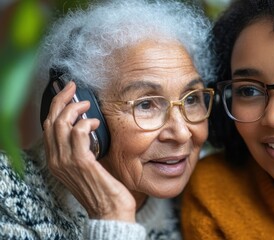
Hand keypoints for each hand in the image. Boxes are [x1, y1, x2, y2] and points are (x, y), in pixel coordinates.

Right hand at [43, 81, 136, 221]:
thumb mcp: (87, 165)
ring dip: (76, 109)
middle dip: (62, 99)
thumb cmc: (103, 187)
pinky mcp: (82, 162)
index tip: (67, 92)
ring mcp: (67, 161)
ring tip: (88, 106)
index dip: (56, 106)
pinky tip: (96, 123)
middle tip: (74, 88)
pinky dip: (87, 123)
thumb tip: (89, 125)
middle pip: (51, 120)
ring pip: (61, 123)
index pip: (48, 126)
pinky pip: (78, 133)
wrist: (109, 210)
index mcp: (56, 160)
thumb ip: (82, 148)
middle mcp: (56, 160)